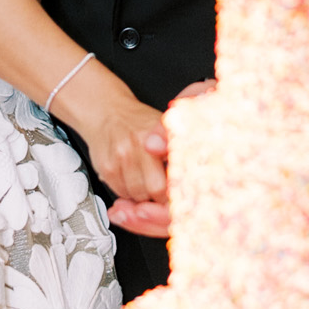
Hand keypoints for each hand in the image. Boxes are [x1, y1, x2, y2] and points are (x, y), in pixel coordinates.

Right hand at [104, 80, 213, 236]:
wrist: (107, 111)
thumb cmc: (139, 122)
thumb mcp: (165, 128)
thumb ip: (180, 149)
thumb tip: (201, 175)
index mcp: (160, 136)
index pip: (176, 175)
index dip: (182, 190)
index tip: (185, 195)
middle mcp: (140, 145)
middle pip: (156, 190)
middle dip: (161, 197)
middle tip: (164, 192)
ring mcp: (121, 157)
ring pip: (137, 195)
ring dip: (143, 197)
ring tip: (146, 182)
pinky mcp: (107, 167)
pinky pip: (121, 192)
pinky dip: (128, 192)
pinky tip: (132, 179)